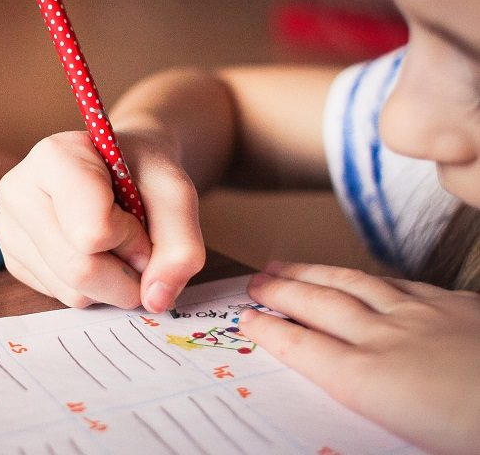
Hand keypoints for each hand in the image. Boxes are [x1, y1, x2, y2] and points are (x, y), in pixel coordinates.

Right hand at [0, 130, 204, 311]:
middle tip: (138, 247)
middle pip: (80, 269)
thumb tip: (155, 300)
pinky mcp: (12, 259)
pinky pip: (60, 297)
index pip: (93, 231)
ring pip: (71, 291)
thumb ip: (181, 245)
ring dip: (111, 283)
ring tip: (114, 245)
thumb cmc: (142, 172)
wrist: (117, 167)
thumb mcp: (176, 193)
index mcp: (53, 157)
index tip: (139, 217)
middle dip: (126, 273)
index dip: (132, 238)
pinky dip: (92, 288)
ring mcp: (8, 227)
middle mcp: (18, 190)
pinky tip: (92, 253)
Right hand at [240, 261, 479, 454]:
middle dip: (282, 291)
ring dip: (314, 274)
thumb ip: (370, 403)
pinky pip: (399, 283)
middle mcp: (387, 340)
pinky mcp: (457, 307)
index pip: (304, 347)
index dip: (270, 330)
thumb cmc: (470, 432)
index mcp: (370, 381)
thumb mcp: (408, 439)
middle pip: (320, 306)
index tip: (245, 318)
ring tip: (287, 265)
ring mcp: (422, 316)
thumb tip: (346, 388)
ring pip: (354, 285)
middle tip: (255, 280)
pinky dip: (368, 278)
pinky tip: (361, 276)